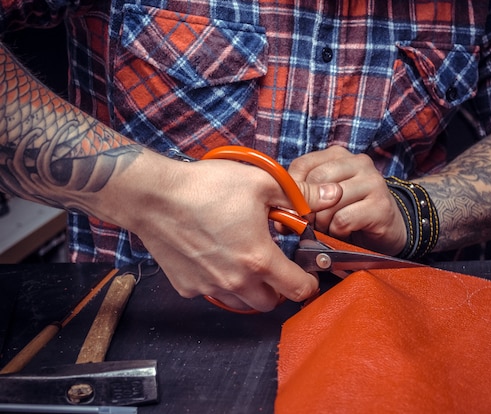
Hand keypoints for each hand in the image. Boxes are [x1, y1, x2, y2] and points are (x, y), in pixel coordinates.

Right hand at [110, 153, 338, 311]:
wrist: (152, 196)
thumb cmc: (206, 188)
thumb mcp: (261, 183)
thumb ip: (301, 194)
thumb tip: (332, 194)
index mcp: (259, 260)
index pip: (298, 289)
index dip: (310, 283)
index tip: (309, 274)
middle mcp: (235, 281)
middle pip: (270, 303)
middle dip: (280, 289)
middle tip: (277, 266)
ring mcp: (208, 287)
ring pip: (242, 304)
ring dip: (252, 291)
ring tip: (248, 264)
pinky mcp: (186, 286)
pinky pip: (213, 294)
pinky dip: (222, 284)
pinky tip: (218, 259)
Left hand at [288, 146, 406, 255]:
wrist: (389, 229)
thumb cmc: (350, 215)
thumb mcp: (322, 204)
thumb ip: (300, 204)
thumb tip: (279, 222)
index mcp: (339, 156)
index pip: (302, 165)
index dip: (291, 191)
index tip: (290, 211)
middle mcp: (358, 162)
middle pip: (315, 182)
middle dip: (306, 209)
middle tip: (310, 225)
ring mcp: (373, 181)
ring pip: (329, 201)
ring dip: (323, 223)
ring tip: (330, 228)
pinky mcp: (381, 205)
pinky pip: (342, 219)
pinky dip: (337, 232)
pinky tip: (344, 233)